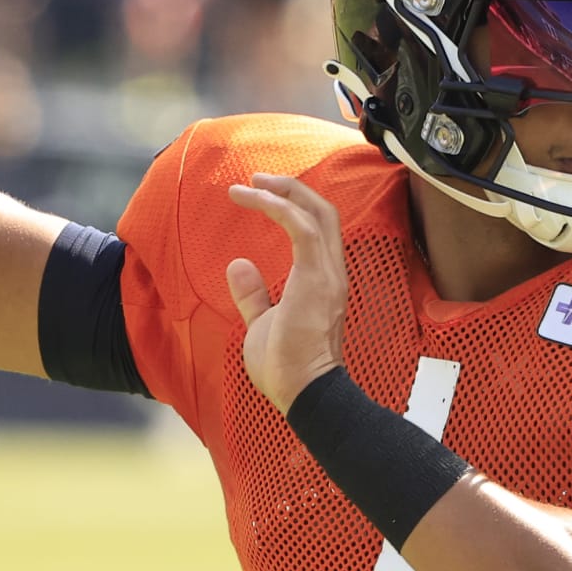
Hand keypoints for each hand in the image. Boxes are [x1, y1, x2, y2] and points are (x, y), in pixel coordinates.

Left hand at [225, 174, 346, 411]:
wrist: (303, 392)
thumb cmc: (286, 368)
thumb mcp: (262, 323)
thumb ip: (254, 295)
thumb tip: (239, 265)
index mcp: (323, 282)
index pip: (318, 229)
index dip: (292, 205)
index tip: (260, 194)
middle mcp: (332, 272)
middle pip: (323, 211)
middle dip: (291, 188)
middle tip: (257, 178)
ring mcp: (327, 274)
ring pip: (315, 212)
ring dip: (282, 191)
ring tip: (250, 184)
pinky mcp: (316, 278)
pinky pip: (301, 228)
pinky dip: (278, 207)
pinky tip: (253, 199)